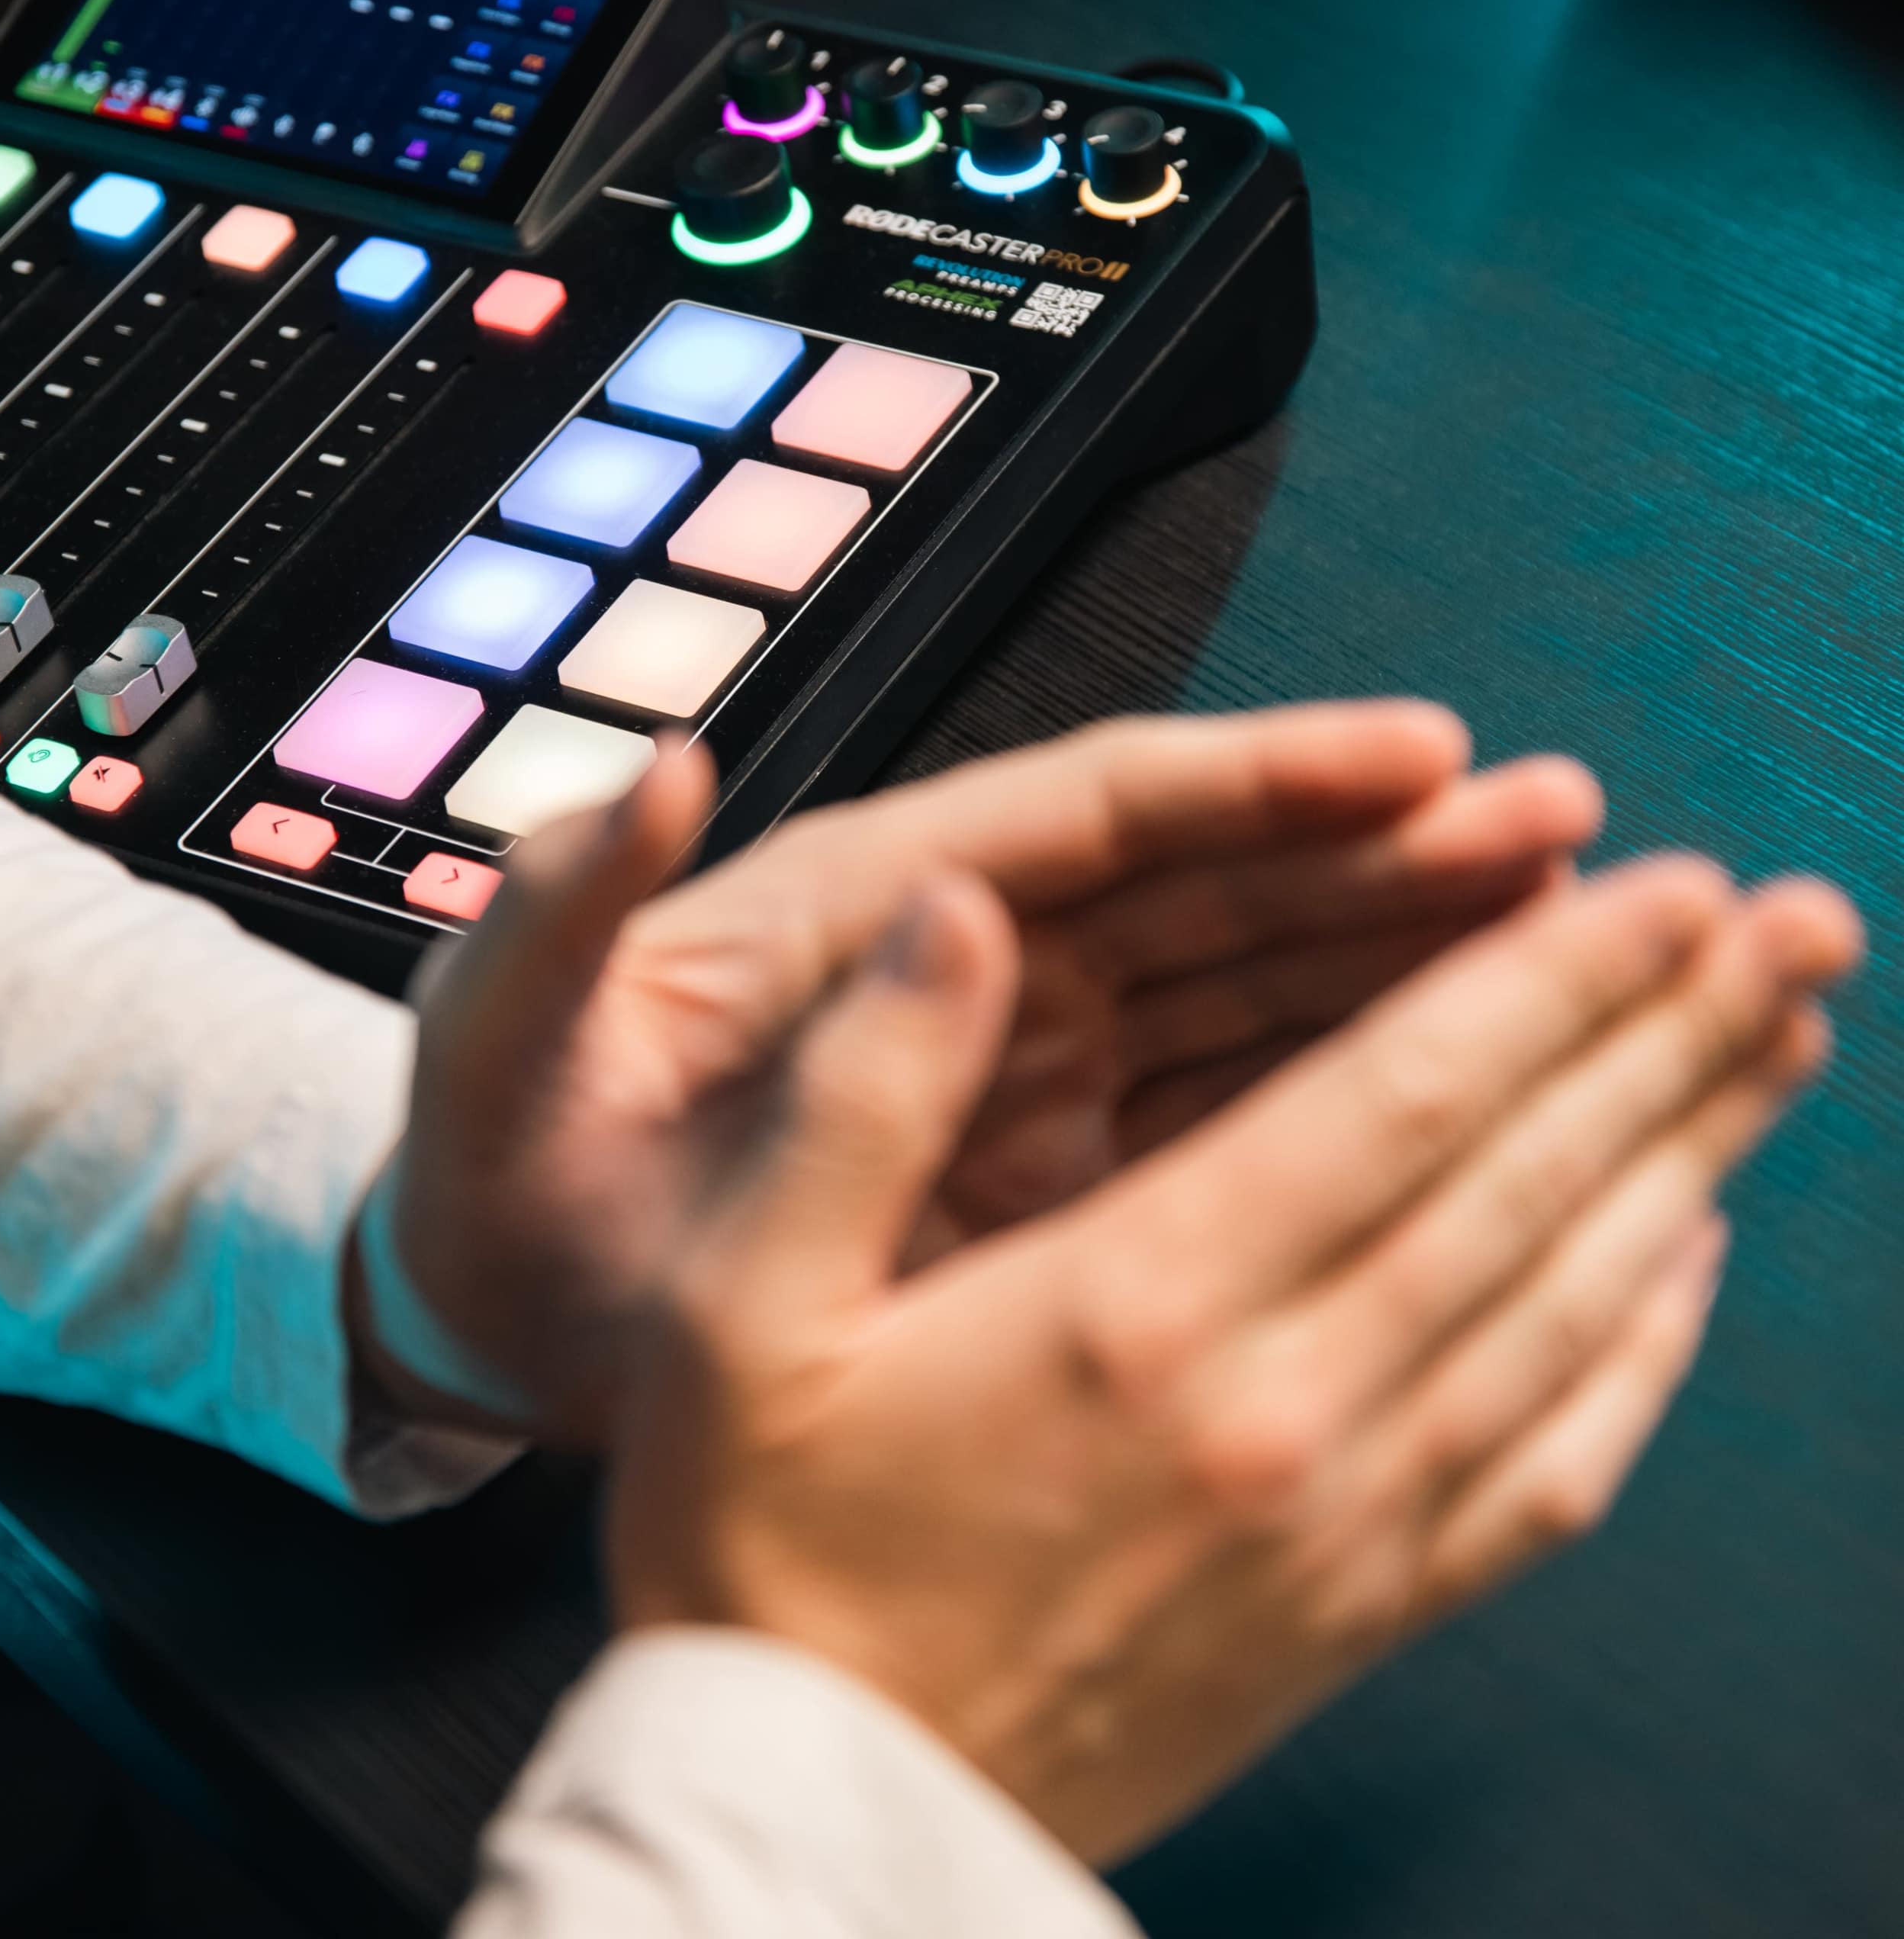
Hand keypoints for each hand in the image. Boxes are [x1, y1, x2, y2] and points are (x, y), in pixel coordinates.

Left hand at [366, 704, 1602, 1436]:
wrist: (489, 1300)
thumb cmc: (495, 1158)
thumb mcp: (499, 1027)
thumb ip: (567, 904)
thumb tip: (659, 776)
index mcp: (858, 905)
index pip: (1089, 815)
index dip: (1257, 779)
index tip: (1412, 755)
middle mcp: (959, 965)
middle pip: (1208, 884)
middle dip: (1382, 852)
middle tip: (1561, 828)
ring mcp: (1012, 1069)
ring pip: (1243, 988)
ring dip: (1393, 958)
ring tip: (1568, 931)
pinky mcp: (1035, 1172)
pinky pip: (1214, 1110)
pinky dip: (1335, 1088)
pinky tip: (1458, 1080)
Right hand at [608, 855, 1858, 1864]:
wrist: (813, 1804)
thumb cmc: (758, 1557)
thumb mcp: (732, 1307)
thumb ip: (860, 1100)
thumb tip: (961, 914)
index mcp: (1132, 1309)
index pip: (1399, 1101)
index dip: (1549, 979)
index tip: (1665, 884)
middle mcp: (1274, 1409)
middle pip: (1530, 1186)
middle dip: (1674, 1033)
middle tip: (1799, 922)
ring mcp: (1336, 1522)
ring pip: (1569, 1309)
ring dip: (1691, 1161)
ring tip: (1783, 1047)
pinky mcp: (1350, 1610)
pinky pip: (1549, 1469)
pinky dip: (1641, 1354)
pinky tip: (1684, 1271)